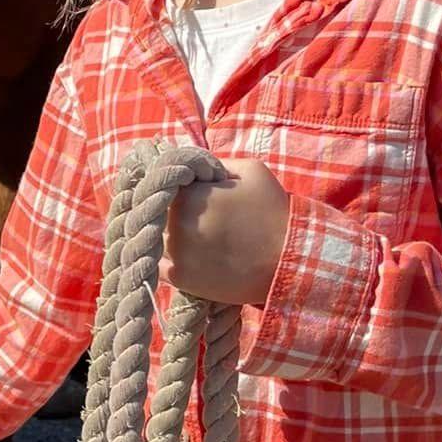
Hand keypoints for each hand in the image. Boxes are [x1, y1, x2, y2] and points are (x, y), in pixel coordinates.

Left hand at [162, 157, 289, 306]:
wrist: (289, 259)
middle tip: (183, 210)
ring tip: (188, 231)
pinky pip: (159, 263)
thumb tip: (191, 167)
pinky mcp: (180, 279)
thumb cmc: (272, 210)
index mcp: (188, 195)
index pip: (161, 181)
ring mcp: (175, 253)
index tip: (178, 186)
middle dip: (165, 208)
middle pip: (153, 210)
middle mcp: (175, 224)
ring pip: (153, 237)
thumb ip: (213, 163)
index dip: (169, 183)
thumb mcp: (249, 170)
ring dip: (163, 233)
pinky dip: (167, 257)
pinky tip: (187, 252)